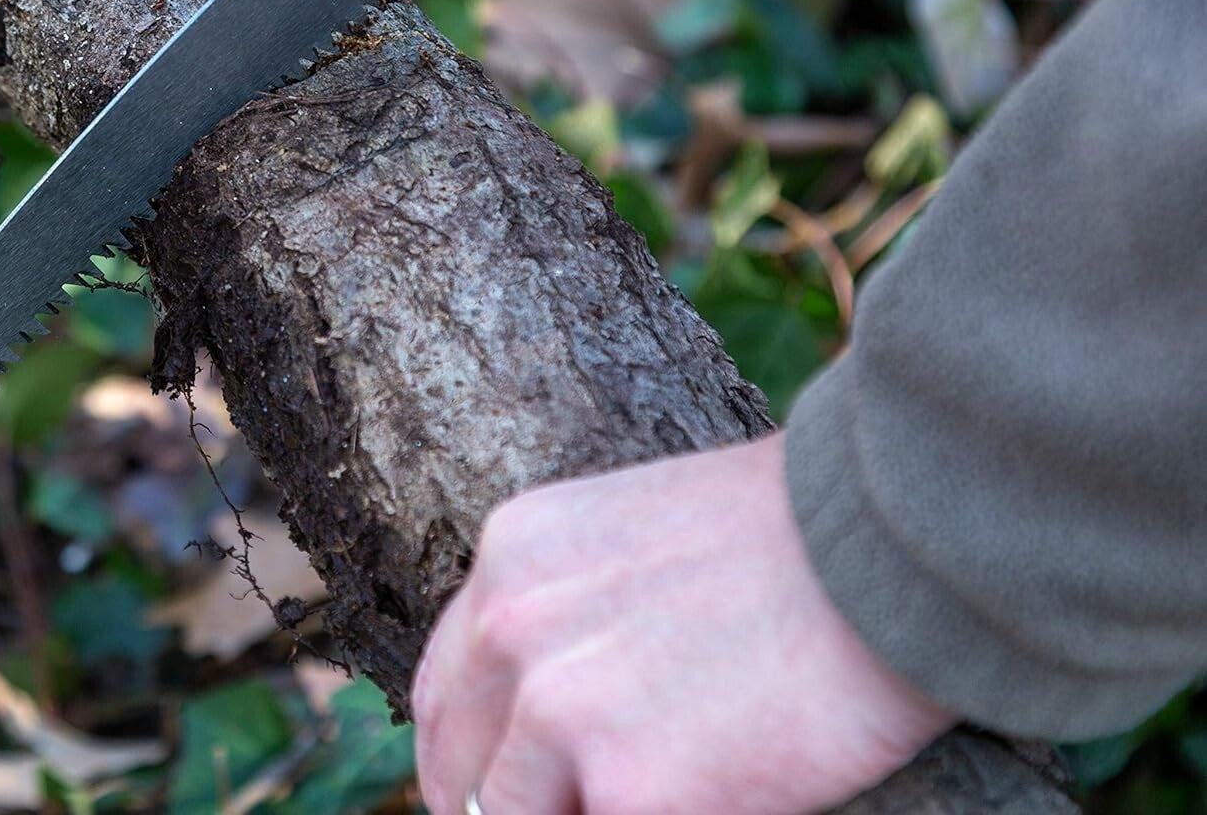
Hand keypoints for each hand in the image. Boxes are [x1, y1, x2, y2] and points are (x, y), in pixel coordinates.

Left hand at [412, 433, 954, 814]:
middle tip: (578, 806)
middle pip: (462, 777)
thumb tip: (548, 709)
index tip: (496, 796)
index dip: (467, 761)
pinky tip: (704, 801)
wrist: (878, 543)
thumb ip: (567, 614)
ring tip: (648, 793)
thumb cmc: (784, 536)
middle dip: (507, 811)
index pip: (443, 694)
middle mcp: (511, 628)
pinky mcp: (631, 790)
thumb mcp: (629, 539)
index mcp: (511, 555)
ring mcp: (561, 711)